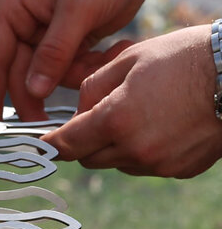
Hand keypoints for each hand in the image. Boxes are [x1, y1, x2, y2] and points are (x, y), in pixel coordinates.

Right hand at [0, 0, 148, 120]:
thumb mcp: (78, 7)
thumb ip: (54, 52)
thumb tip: (33, 90)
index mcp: (8, 5)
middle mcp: (16, 19)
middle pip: (16, 70)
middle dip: (36, 93)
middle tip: (48, 123)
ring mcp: (38, 29)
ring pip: (43, 73)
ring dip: (69, 78)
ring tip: (99, 70)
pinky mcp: (60, 38)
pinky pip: (63, 67)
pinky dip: (83, 69)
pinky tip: (108, 55)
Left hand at [42, 25, 221, 177]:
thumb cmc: (184, 58)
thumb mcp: (128, 59)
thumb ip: (92, 88)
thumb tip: (76, 114)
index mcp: (116, 120)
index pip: (67, 145)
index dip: (51, 144)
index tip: (43, 142)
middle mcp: (136, 150)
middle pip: (90, 158)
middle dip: (85, 141)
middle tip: (96, 116)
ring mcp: (161, 164)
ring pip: (118, 163)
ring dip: (115, 146)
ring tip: (139, 113)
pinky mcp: (181, 170)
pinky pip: (147, 166)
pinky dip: (143, 150)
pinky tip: (162, 124)